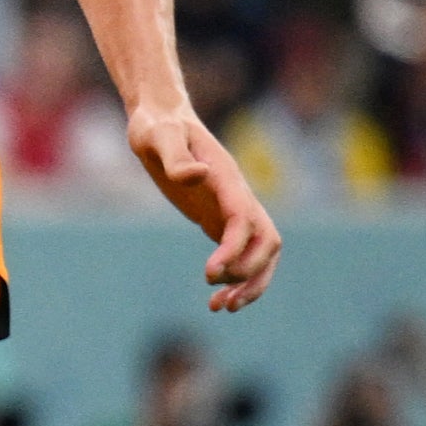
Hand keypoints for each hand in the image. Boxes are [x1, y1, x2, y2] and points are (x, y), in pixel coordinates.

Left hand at [131, 105, 278, 311]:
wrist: (161, 118)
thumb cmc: (158, 126)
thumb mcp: (158, 137)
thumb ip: (176, 157)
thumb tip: (196, 175)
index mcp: (226, 180)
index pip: (244, 220)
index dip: (234, 249)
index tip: (209, 272)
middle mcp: (237, 197)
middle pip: (267, 243)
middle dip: (250, 273)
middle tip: (219, 297)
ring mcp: (232, 209)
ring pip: (261, 254)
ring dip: (250, 283)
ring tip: (220, 307)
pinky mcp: (219, 218)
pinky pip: (241, 254)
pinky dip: (235, 277)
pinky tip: (214, 298)